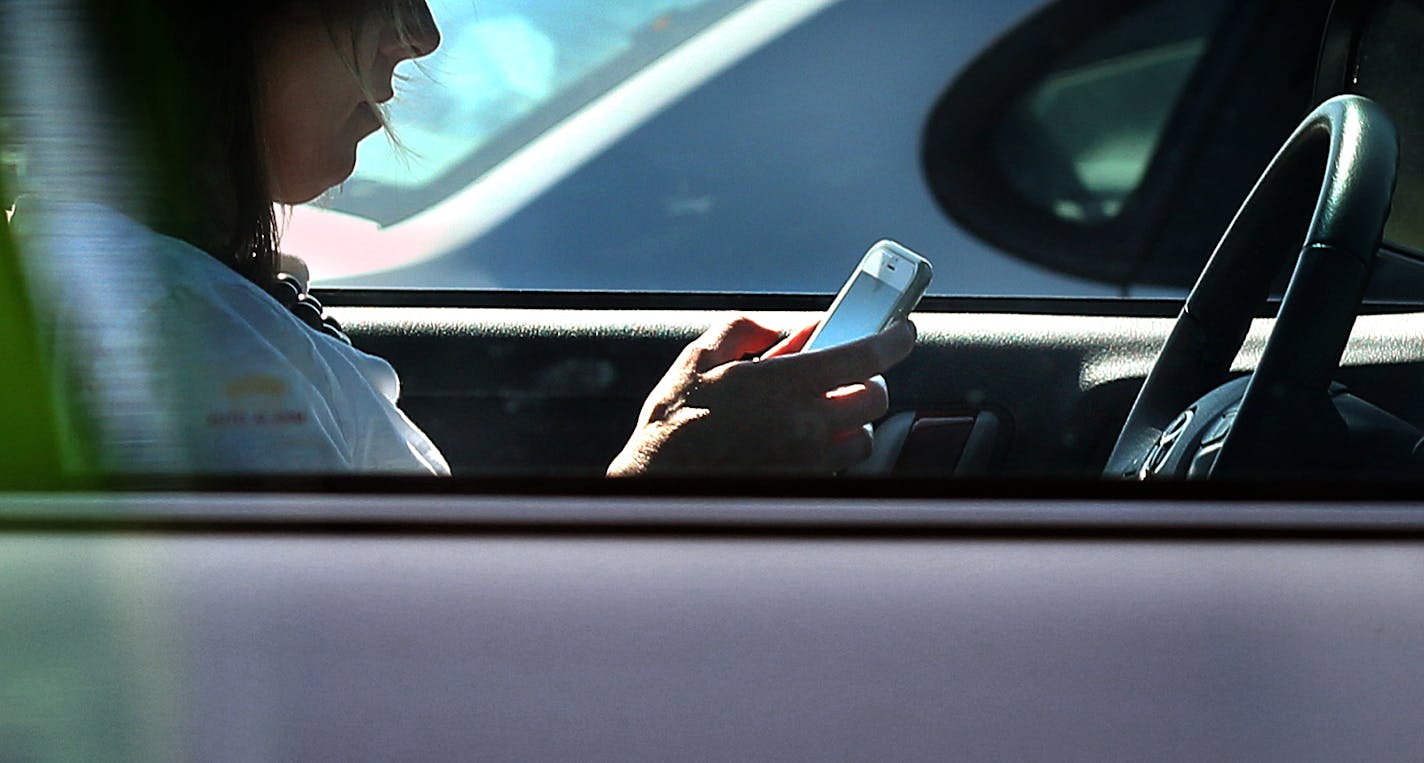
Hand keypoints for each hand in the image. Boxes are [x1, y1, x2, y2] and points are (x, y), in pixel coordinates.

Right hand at [607, 316, 916, 475]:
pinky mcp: (803, 486)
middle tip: (849, 375)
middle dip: (868, 381)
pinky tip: (804, 439)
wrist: (657, 482)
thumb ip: (747, 328)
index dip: (894, 339)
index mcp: (784, 384)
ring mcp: (807, 460)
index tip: (902, 331)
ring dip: (852, 420)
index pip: (865, 356)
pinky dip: (834, 449)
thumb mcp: (700, 356)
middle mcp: (805, 424)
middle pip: (875, 398)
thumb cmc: (674, 421)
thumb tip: (783, 326)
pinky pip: (840, 465)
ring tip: (822, 412)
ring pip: (863, 437)